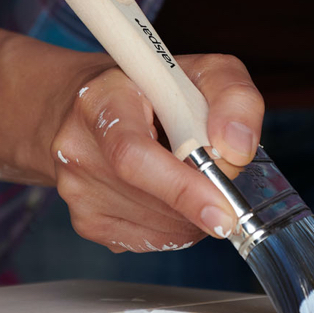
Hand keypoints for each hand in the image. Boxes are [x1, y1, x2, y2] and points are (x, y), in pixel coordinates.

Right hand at [48, 53, 263, 253]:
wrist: (85, 105)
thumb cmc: (149, 87)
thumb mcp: (201, 71)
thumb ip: (233, 96)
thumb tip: (236, 149)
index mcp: (101, 100)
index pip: (132, 154)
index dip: (180, 188)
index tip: (222, 212)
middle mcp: (78, 147)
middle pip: (154, 199)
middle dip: (202, 197)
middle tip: (217, 174)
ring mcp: (77, 190)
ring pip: (159, 228)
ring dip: (192, 213)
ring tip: (184, 172)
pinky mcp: (86, 222)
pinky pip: (151, 241)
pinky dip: (176, 225)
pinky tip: (168, 192)